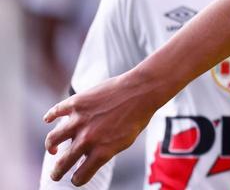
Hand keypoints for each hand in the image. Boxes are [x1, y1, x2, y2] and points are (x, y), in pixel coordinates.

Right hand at [43, 73, 157, 185]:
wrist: (142, 90)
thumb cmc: (138, 115)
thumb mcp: (125, 141)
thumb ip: (105, 150)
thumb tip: (87, 158)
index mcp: (102, 151)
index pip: (81, 175)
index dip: (78, 179)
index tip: (77, 178)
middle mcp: (88, 139)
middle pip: (63, 163)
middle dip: (57, 172)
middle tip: (55, 174)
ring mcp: (80, 121)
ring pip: (52, 140)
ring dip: (50, 146)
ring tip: (53, 148)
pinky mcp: (76, 103)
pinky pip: (55, 112)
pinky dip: (50, 116)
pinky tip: (48, 120)